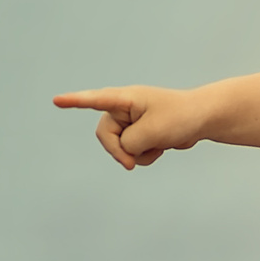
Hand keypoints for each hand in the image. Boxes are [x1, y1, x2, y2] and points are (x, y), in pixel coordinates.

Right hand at [51, 85, 213, 169]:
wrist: (203, 119)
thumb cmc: (180, 117)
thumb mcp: (152, 132)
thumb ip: (129, 144)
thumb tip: (124, 151)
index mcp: (125, 99)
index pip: (95, 100)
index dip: (74, 102)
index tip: (56, 100)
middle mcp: (124, 108)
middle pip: (105, 136)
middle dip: (119, 151)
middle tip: (132, 162)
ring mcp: (131, 122)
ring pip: (119, 148)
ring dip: (137, 154)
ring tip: (158, 144)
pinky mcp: (139, 133)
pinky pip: (132, 152)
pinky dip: (145, 155)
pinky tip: (161, 146)